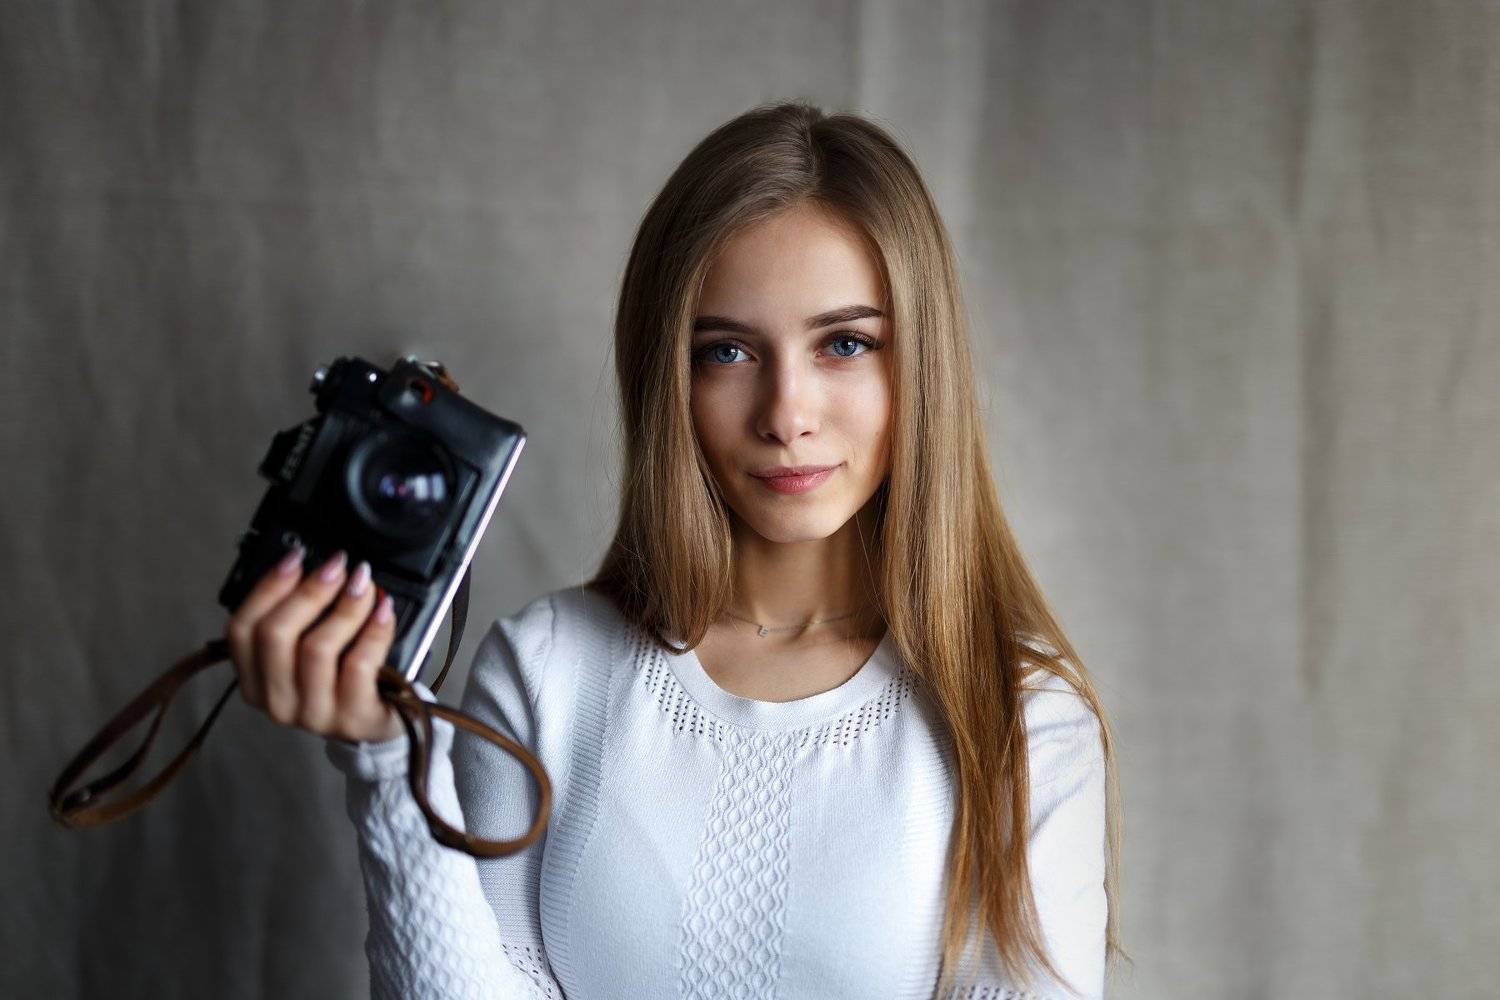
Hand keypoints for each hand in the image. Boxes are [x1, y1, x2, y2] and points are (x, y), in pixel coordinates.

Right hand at [224, 547, 404, 743]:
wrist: (381, 722)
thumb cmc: (343, 676)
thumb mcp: (308, 649)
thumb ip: (299, 616)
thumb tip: (310, 565)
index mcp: (254, 680)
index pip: (242, 629)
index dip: (267, 587)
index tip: (297, 557)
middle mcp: (276, 700)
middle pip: (275, 636)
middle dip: (309, 591)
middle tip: (338, 566)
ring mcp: (313, 714)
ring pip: (317, 648)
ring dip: (344, 607)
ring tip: (364, 584)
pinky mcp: (352, 717)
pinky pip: (358, 664)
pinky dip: (373, 630)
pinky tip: (384, 610)